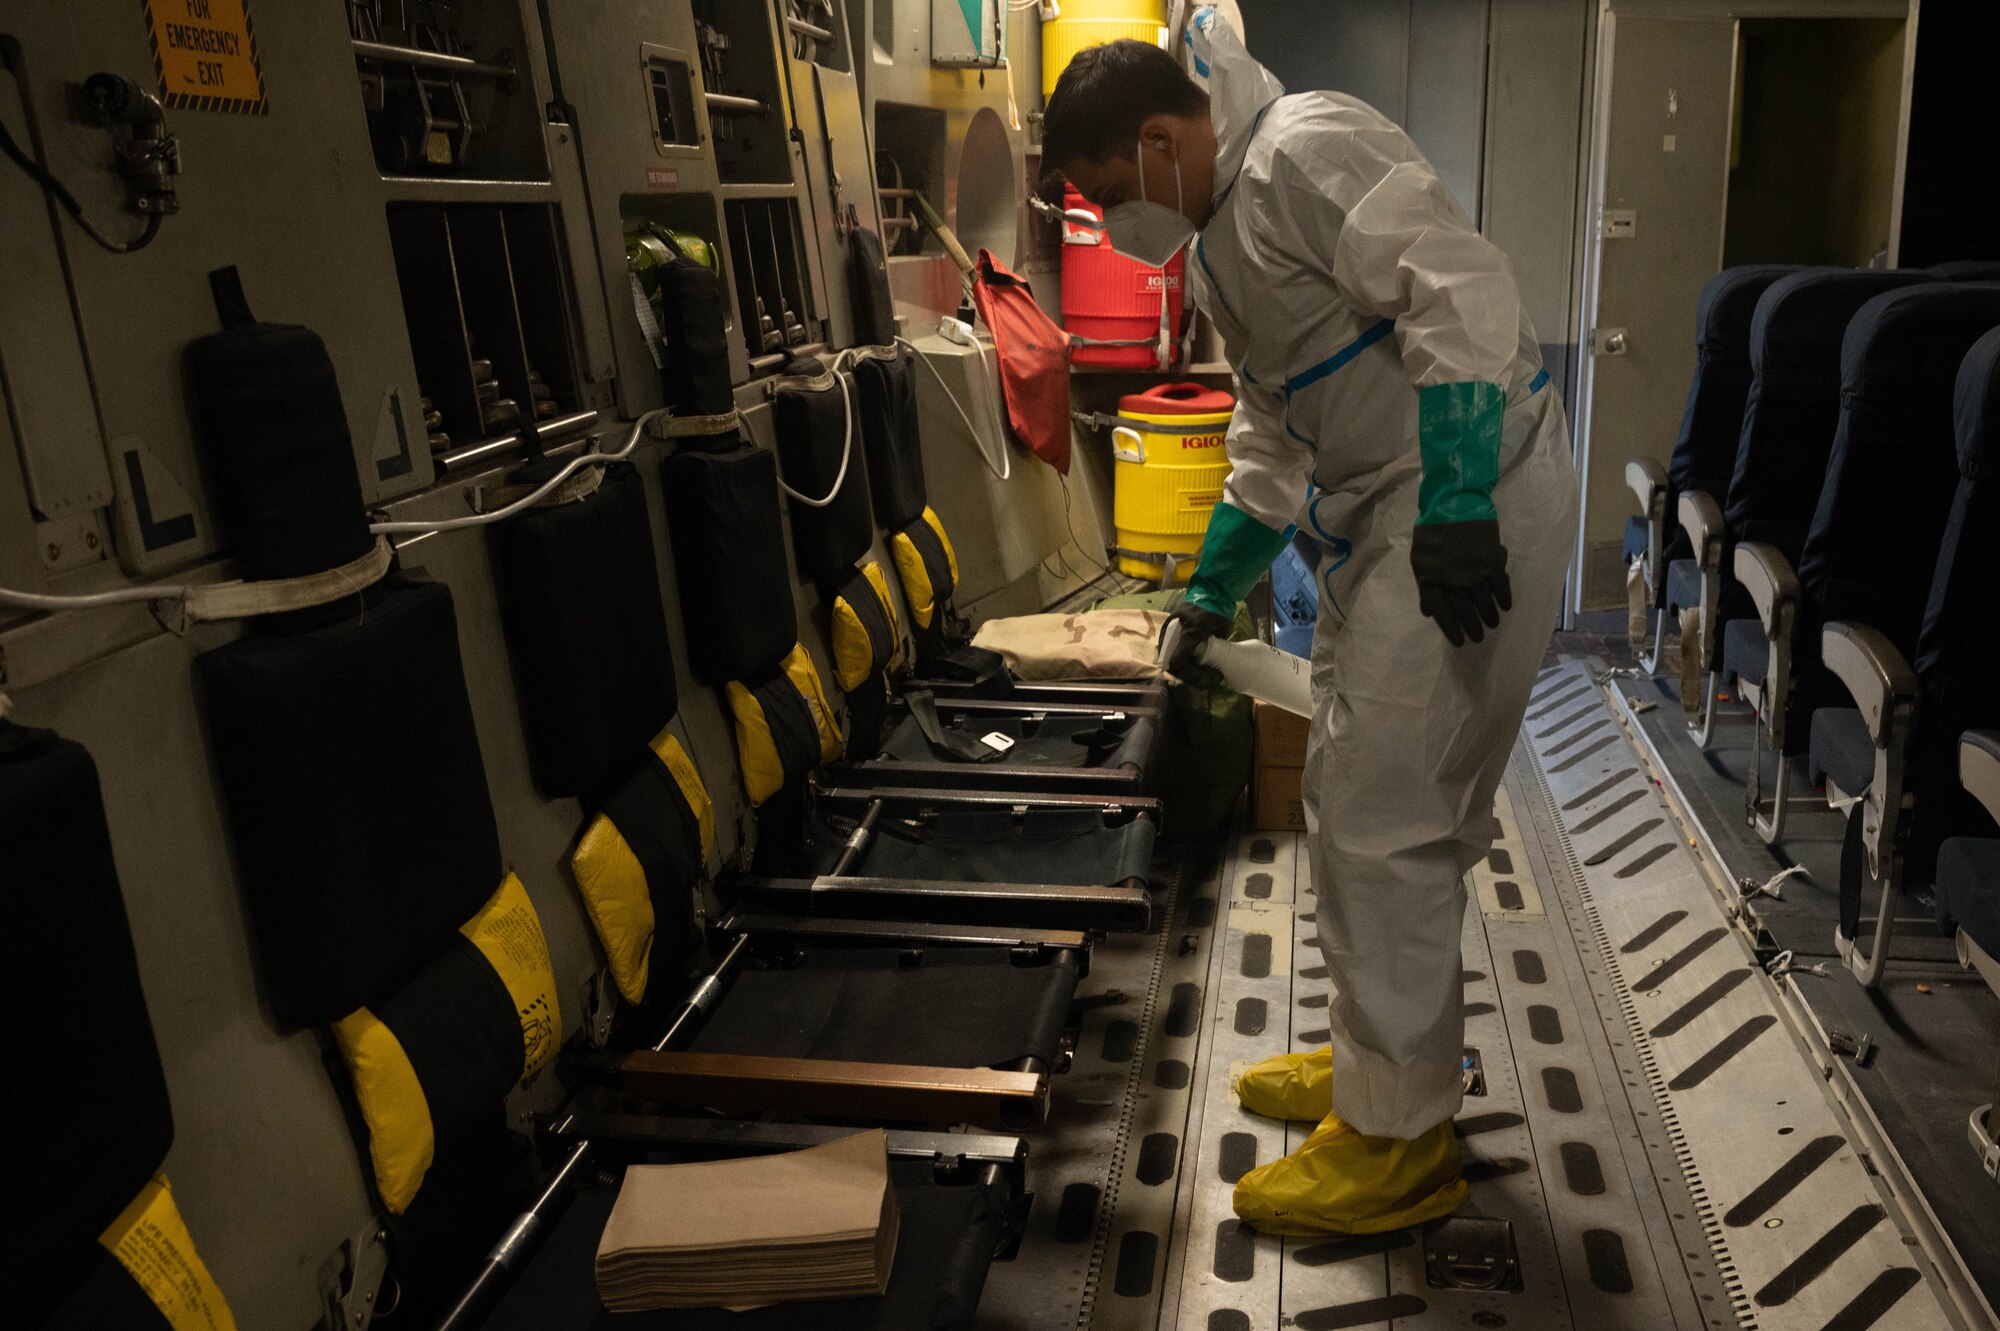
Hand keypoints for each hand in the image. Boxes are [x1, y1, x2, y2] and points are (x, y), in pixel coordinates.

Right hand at [1162, 600, 1232, 685]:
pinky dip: (1208, 673)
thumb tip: (1171, 666)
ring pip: (1192, 671)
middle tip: (1214, 678)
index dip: (1185, 673)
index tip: (1200, 676)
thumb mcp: (1192, 628)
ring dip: (1203, 677)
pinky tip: (1217, 674)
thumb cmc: (1202, 609)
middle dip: (1197, 677)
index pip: (1171, 663)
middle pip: (1182, 670)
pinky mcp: (1202, 650)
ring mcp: (1190, 649)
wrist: (1219, 597)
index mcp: (1168, 639)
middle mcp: (1177, 646)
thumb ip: (1183, 646)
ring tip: (1217, 677)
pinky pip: (1202, 666)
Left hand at [1411, 519, 1511, 646]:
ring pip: (1482, 599)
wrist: (1453, 502)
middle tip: (1478, 639)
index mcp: (1431, 578)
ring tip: (1492, 625)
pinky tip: (1506, 606)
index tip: (1459, 642)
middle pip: (1463, 609)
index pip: (1441, 611)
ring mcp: (1473, 569)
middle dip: (1471, 626)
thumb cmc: (1431, 529)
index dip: (1450, 628)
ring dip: (1488, 614)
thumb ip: (1425, 585)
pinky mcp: (1490, 559)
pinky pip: (1499, 583)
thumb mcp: (1419, 558)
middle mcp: (1452, 579)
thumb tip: (1428, 611)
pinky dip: (1504, 596)